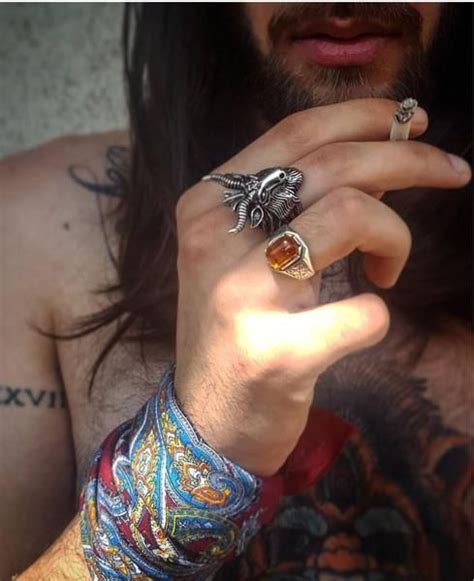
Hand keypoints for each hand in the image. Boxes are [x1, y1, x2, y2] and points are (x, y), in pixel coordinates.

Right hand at [174, 98, 470, 475]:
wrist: (207, 420)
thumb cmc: (236, 330)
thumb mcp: (248, 254)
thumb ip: (299, 204)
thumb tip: (380, 160)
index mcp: (207, 206)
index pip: (295, 133)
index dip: (364, 116)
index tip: (414, 122)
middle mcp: (216, 239)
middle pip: (333, 164)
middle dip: (411, 159)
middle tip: (453, 174)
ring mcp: (241, 294)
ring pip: (349, 213)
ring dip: (395, 237)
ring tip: (388, 268)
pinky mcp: (274, 351)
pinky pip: (363, 312)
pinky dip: (378, 314)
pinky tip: (362, 322)